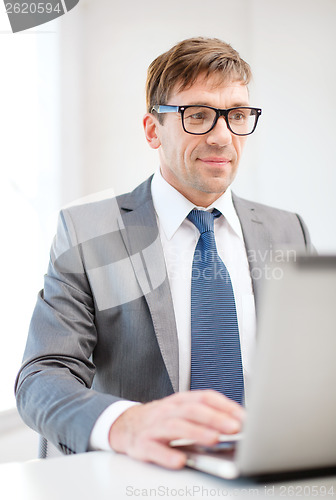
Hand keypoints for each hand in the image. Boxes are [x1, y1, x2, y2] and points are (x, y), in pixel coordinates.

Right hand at [109, 390, 244, 468]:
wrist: (126, 425)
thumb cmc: (162, 420)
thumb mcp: (182, 411)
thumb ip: (206, 415)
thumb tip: (238, 424)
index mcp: (180, 400)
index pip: (205, 397)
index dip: (225, 405)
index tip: (243, 416)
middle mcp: (168, 410)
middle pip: (192, 409)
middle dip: (215, 418)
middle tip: (234, 428)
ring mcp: (154, 426)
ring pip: (175, 426)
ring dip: (196, 432)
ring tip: (214, 440)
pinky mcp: (142, 444)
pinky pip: (154, 449)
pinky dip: (167, 455)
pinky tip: (180, 460)